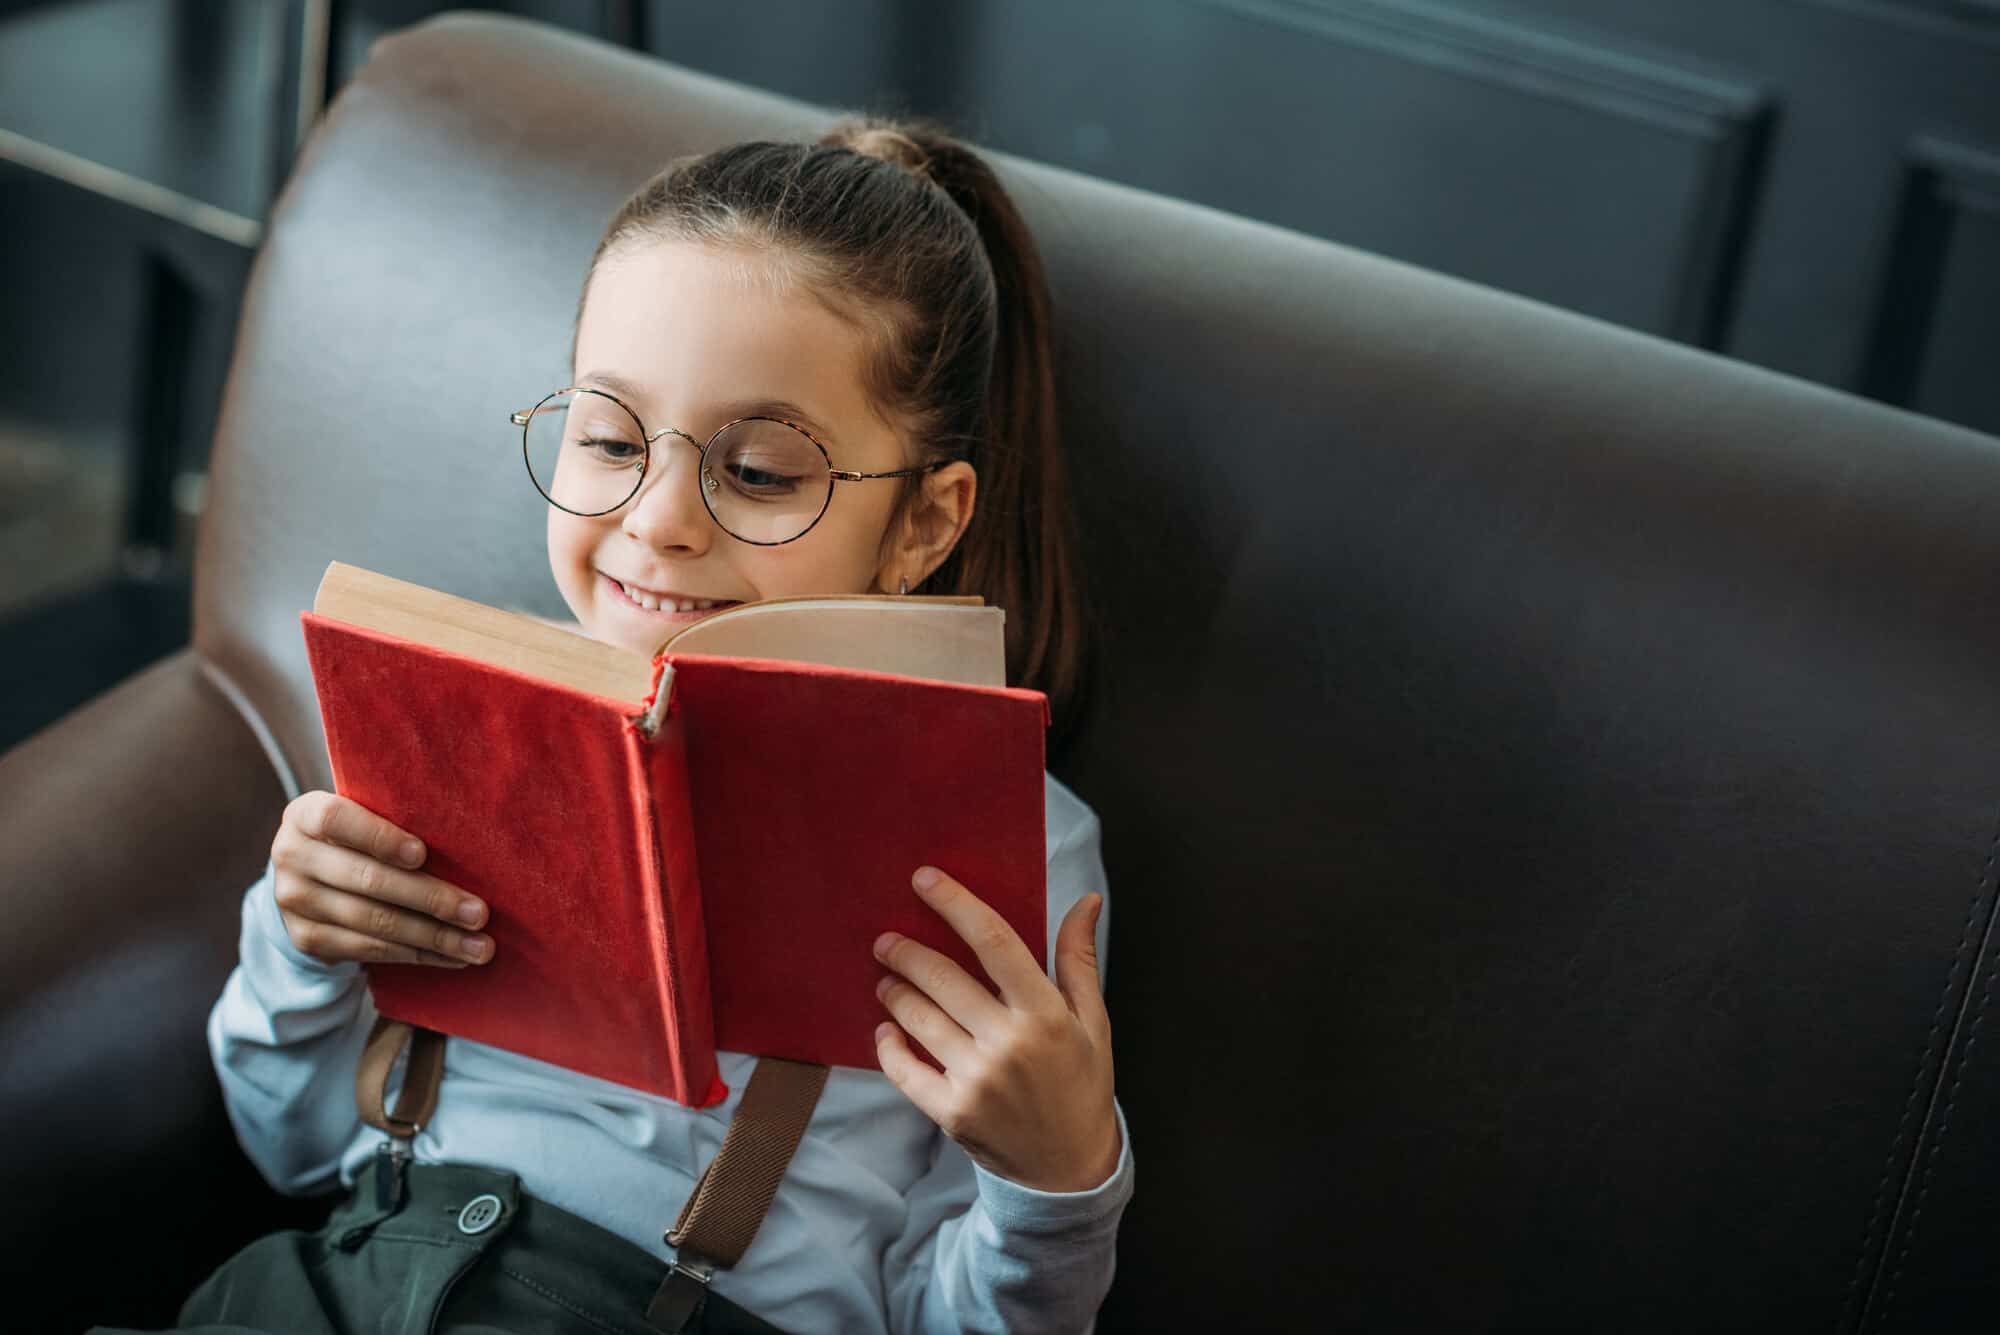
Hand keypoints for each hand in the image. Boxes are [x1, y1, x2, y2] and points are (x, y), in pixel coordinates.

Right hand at [270, 791, 491, 967]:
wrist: (307, 877)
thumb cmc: (358, 836)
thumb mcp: (363, 815)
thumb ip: (396, 818)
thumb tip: (468, 840)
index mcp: (305, 815)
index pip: (336, 820)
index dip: (380, 838)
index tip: (423, 854)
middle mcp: (291, 856)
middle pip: (367, 880)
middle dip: (430, 899)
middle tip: (479, 913)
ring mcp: (295, 902)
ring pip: (373, 922)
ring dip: (434, 937)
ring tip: (478, 946)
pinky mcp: (307, 940)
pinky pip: (369, 950)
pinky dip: (417, 954)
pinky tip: (452, 957)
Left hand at [873, 866, 1119, 1192]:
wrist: (1070, 1169)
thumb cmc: (1082, 1084)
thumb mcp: (1093, 1021)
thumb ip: (1079, 959)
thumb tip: (1085, 899)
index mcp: (1046, 1013)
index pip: (994, 942)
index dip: (956, 904)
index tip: (924, 879)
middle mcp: (1008, 1043)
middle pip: (944, 978)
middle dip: (907, 952)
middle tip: (887, 939)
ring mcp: (976, 1080)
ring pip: (919, 1019)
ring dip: (895, 992)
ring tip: (886, 980)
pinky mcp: (951, 1113)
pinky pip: (904, 1070)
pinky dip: (889, 1045)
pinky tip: (886, 1030)